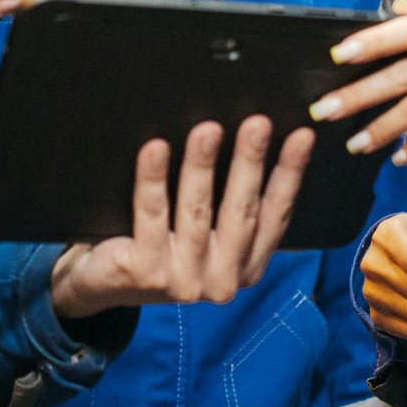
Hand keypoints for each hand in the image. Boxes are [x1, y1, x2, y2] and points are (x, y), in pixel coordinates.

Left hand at [49, 116, 314, 319]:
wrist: (104, 283)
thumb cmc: (162, 245)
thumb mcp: (208, 233)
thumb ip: (229, 204)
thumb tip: (254, 140)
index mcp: (246, 266)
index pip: (275, 215)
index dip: (290, 174)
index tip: (301, 137)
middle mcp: (221, 279)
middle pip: (241, 211)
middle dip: (250, 162)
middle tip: (258, 124)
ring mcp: (183, 280)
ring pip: (196, 210)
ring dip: (202, 165)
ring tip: (207, 129)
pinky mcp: (145, 272)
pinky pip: (150, 214)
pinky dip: (153, 178)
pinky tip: (156, 149)